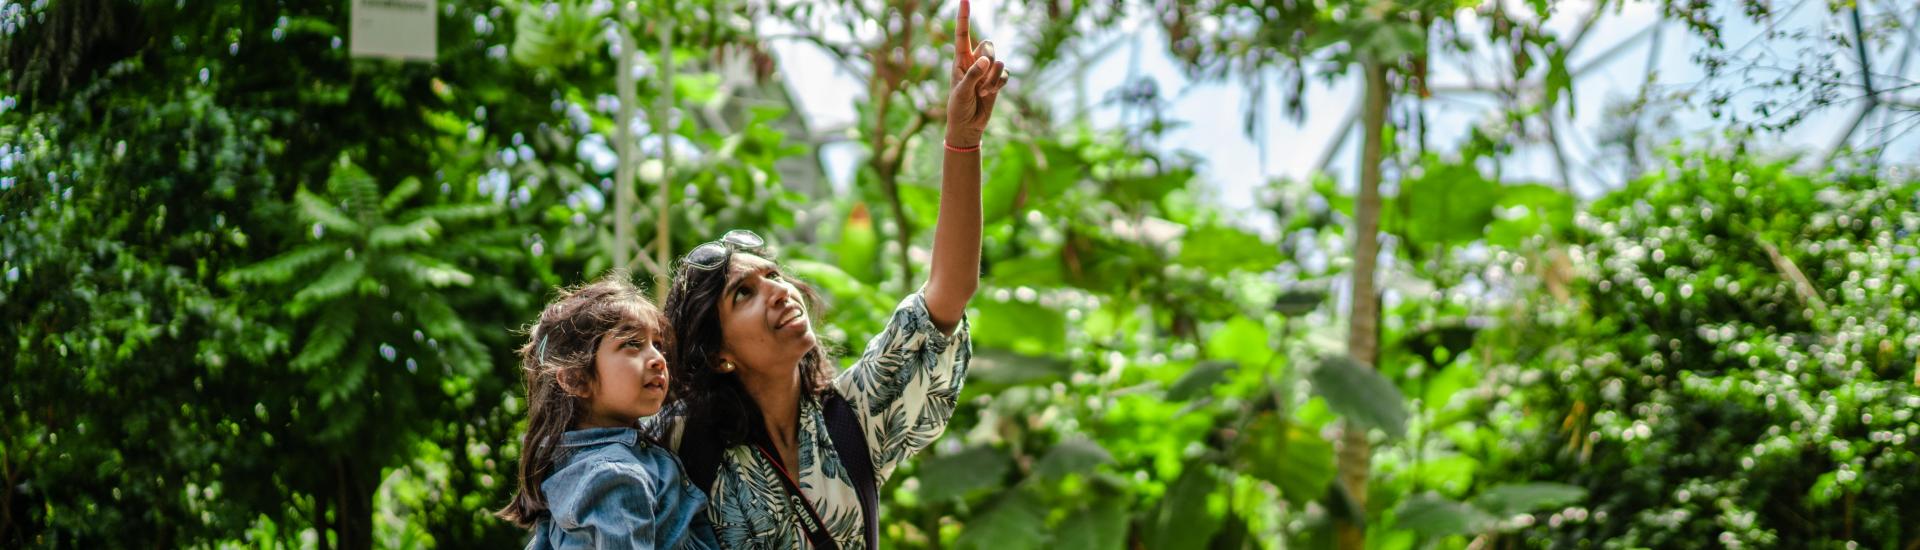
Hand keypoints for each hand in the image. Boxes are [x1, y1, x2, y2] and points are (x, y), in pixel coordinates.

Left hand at [945, 0, 1008, 150]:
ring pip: (998, 60)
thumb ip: (973, 75)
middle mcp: (974, 61)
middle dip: (988, 60)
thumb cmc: (958, 108)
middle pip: (988, 45)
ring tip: (983, 92)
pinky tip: (991, 93)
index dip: (963, 16)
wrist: (968, 126)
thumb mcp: (961, 92)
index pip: (962, 34)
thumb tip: (986, 60)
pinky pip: (1005, 73)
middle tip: (980, 80)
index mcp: (959, 59)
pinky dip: (999, 84)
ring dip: (992, 78)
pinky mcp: (997, 80)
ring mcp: (987, 71)